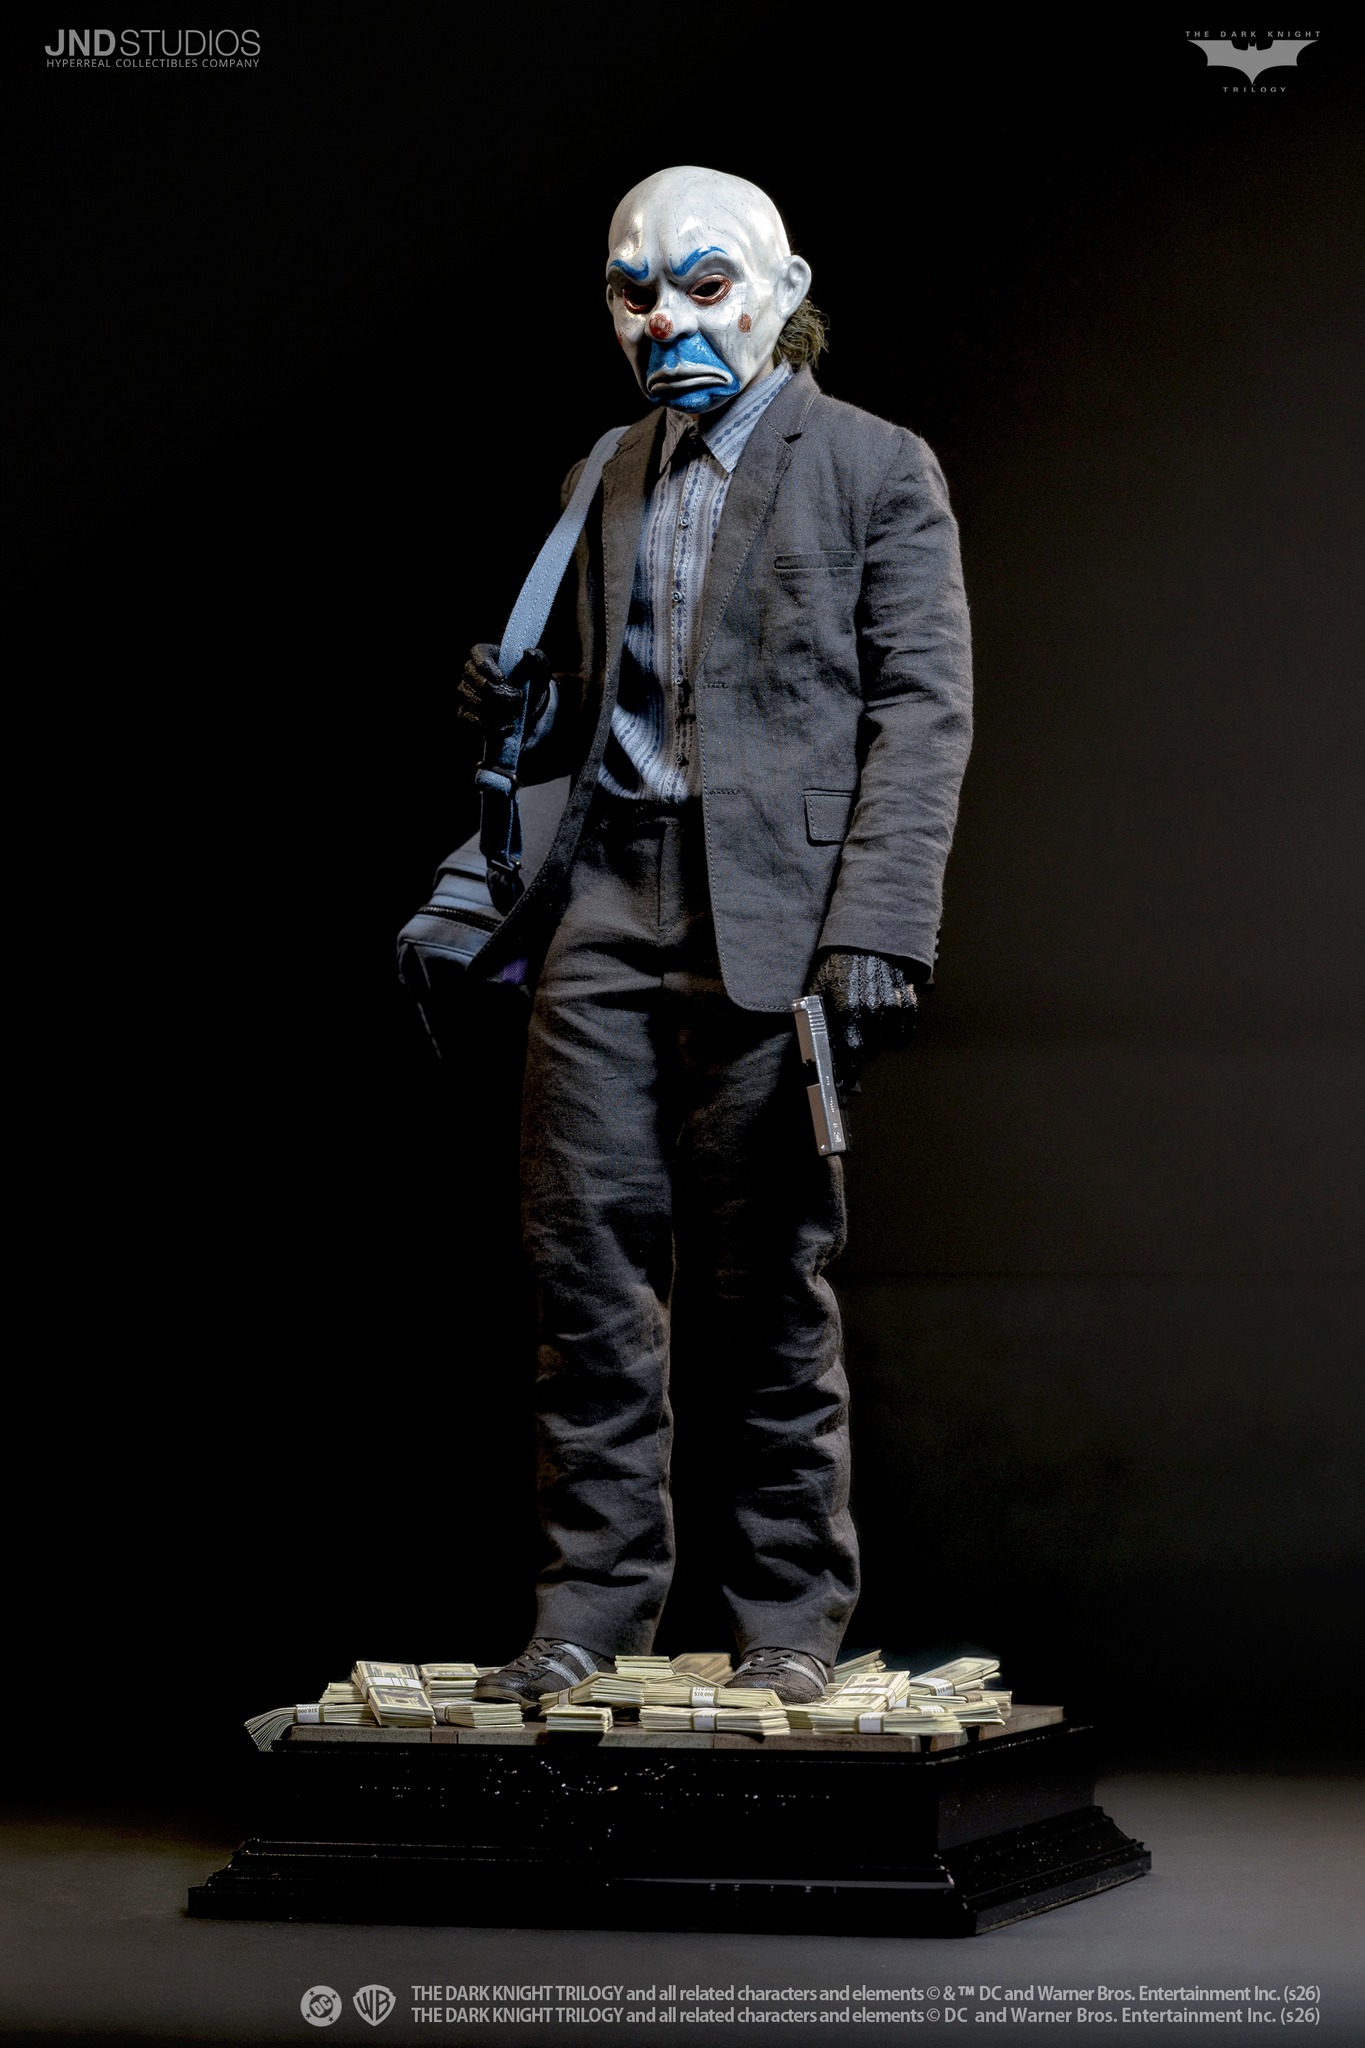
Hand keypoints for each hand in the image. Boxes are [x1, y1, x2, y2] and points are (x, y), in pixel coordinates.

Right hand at [456, 643, 552, 740]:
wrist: (524, 703)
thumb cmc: (528, 680)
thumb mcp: (538, 669)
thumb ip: (539, 659)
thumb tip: (529, 653)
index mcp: (484, 653)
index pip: (480, 659)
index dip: (489, 669)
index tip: (502, 679)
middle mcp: (470, 672)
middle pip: (481, 685)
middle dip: (502, 695)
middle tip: (520, 698)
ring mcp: (465, 692)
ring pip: (478, 704)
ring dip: (501, 711)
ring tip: (516, 713)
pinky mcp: (465, 712)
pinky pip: (474, 721)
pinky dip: (493, 727)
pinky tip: (508, 727)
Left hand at [807, 949, 921, 1090]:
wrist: (868, 933)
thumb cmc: (840, 958)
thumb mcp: (819, 984)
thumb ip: (816, 1013)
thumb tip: (810, 1039)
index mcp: (848, 1008)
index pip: (850, 1051)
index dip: (847, 1069)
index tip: (843, 1079)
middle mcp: (872, 1010)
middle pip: (869, 1048)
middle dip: (859, 1050)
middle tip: (852, 1045)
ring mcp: (892, 1005)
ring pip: (887, 1040)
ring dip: (877, 1040)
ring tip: (868, 1030)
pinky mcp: (907, 997)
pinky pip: (906, 1028)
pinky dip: (898, 1033)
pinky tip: (889, 1029)